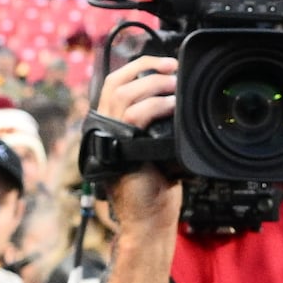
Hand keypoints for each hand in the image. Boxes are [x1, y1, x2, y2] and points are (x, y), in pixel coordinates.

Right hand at [93, 54, 180, 238]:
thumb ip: (159, 127)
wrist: (149, 220)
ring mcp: (109, 137)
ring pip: (124, 93)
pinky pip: (135, 114)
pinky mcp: (119, 147)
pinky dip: (156, 105)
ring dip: (153, 83)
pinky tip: (173, 105)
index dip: (138, 67)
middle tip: (172, 68)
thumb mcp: (159, 149)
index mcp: (111, 126)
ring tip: (175, 86)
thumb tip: (178, 103)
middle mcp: (104, 128)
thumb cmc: (156, 189)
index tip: (165, 62)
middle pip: (116, 81)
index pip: (115, 84)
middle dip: (146, 68)